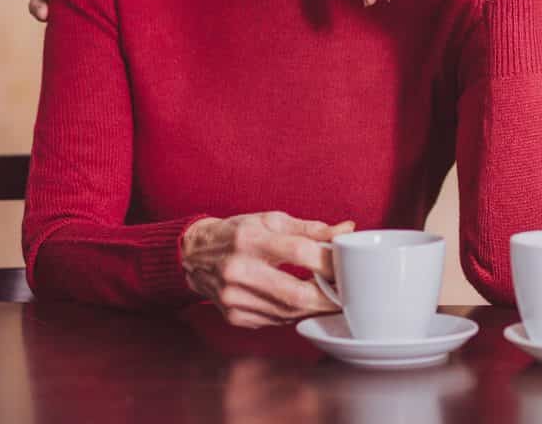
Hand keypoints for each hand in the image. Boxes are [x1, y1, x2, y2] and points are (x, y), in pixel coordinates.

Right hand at [181, 211, 354, 327]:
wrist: (194, 256)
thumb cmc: (237, 234)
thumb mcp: (270, 221)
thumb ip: (310, 228)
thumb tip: (345, 229)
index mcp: (249, 240)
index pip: (298, 251)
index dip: (327, 261)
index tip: (345, 264)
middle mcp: (238, 271)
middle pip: (294, 292)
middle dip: (327, 297)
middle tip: (347, 294)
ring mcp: (234, 298)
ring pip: (287, 312)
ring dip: (315, 308)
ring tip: (333, 300)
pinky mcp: (234, 316)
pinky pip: (276, 321)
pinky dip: (296, 314)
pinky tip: (306, 305)